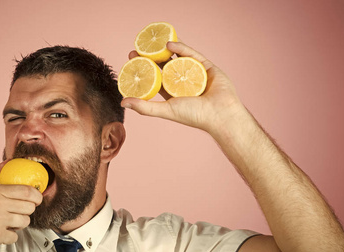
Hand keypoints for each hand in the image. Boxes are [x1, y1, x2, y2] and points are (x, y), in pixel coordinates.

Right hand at [0, 162, 41, 251]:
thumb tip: (8, 162)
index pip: (27, 191)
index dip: (37, 195)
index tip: (38, 198)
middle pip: (29, 207)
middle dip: (28, 210)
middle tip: (21, 211)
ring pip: (25, 222)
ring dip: (20, 223)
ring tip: (9, 222)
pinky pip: (15, 236)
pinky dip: (10, 236)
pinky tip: (1, 232)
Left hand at [121, 41, 244, 133]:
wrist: (220, 114)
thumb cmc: (194, 115)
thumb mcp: (166, 109)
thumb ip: (145, 107)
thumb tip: (122, 102)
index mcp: (174, 94)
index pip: (155, 79)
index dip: (144, 70)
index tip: (132, 61)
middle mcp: (183, 83)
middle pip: (164, 66)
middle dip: (150, 58)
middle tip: (137, 50)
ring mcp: (195, 73)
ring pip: (178, 58)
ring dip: (164, 51)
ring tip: (150, 43)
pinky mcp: (207, 66)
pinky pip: (192, 55)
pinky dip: (181, 49)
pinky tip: (169, 45)